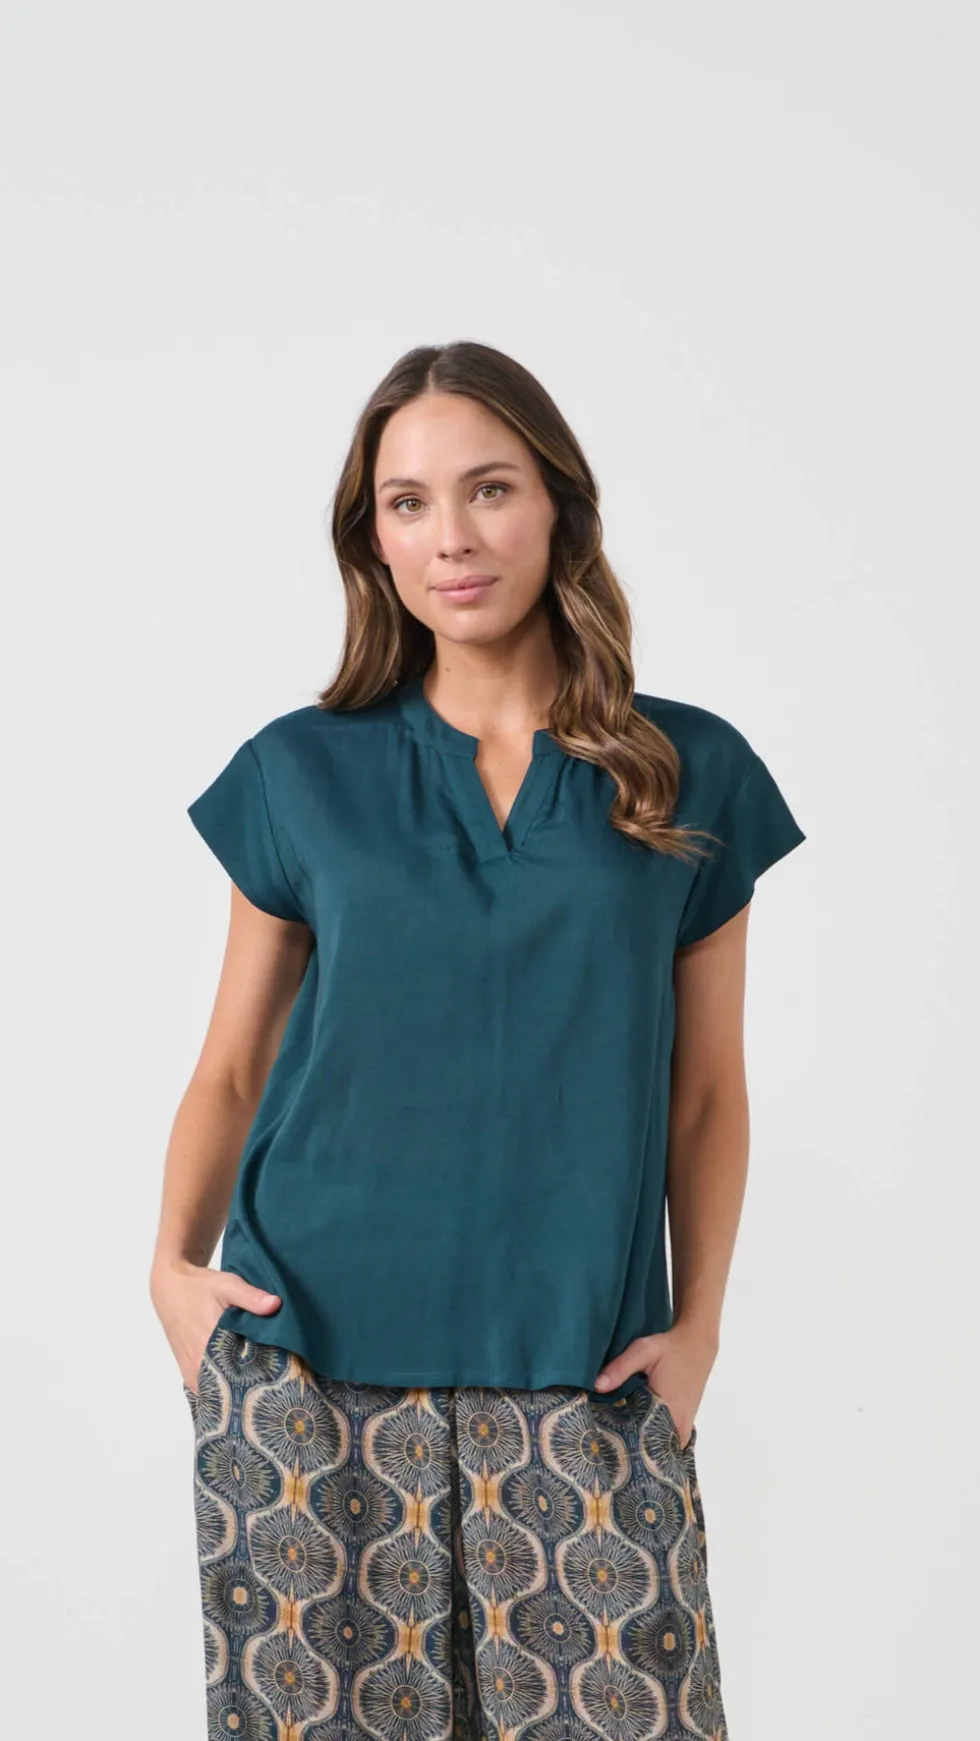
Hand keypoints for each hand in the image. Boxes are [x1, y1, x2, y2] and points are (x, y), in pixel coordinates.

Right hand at [150, 1258, 281, 1393]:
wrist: (170, 1289)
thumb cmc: (199, 1287)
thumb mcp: (227, 1285)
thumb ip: (251, 1297)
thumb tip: (276, 1305)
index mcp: (209, 1346)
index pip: (241, 1375)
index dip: (263, 1378)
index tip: (283, 1378)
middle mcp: (198, 1365)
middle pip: (231, 1388)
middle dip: (254, 1387)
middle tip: (279, 1383)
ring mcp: (192, 1372)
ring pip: (220, 1393)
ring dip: (239, 1390)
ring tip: (264, 1383)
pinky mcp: (188, 1373)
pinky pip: (209, 1390)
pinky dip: (225, 1389)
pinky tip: (242, 1382)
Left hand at [593, 1321, 718, 1449]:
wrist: (697, 1345)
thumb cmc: (669, 1348)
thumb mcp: (643, 1350)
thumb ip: (620, 1368)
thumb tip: (596, 1387)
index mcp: (668, 1409)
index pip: (644, 1441)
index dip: (623, 1444)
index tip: (604, 1445)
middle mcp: (679, 1424)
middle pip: (652, 1449)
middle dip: (631, 1449)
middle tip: (607, 1447)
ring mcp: (685, 1426)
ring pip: (662, 1448)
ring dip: (644, 1447)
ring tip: (620, 1443)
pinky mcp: (687, 1423)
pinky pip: (669, 1442)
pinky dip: (655, 1440)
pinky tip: (638, 1434)